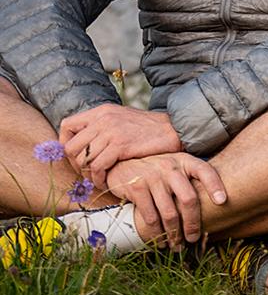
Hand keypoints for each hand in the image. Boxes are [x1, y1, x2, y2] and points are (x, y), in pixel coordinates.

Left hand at [59, 104, 180, 186]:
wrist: (176, 129)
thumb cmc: (151, 129)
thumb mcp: (123, 119)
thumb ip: (105, 126)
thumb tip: (89, 142)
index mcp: (101, 111)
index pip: (67, 125)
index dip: (65, 143)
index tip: (76, 156)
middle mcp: (102, 119)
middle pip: (71, 146)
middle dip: (75, 164)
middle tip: (86, 173)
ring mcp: (111, 132)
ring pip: (83, 159)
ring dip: (88, 175)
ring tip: (97, 180)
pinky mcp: (121, 146)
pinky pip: (98, 166)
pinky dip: (98, 178)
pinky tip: (106, 182)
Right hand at [106, 153, 227, 249]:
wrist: (122, 163)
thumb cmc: (158, 171)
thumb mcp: (176, 167)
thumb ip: (192, 179)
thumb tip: (219, 205)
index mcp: (185, 162)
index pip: (205, 171)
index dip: (215, 186)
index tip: (223, 202)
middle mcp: (170, 167)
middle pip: (188, 199)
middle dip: (193, 224)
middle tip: (193, 238)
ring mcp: (152, 177)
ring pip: (169, 213)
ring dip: (174, 234)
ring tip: (176, 245)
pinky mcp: (137, 188)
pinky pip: (150, 217)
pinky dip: (156, 233)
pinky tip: (160, 241)